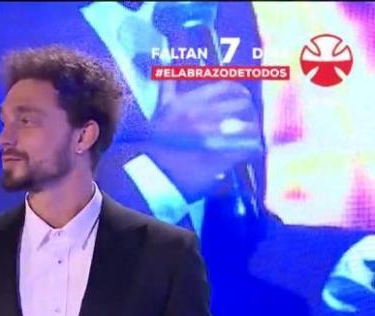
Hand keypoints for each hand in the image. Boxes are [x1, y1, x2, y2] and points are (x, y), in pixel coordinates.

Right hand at [141, 80, 263, 201]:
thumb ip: (168, 85)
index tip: (241, 102)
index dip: (240, 94)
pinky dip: (252, 149)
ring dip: (253, 131)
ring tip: (251, 138)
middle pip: (243, 105)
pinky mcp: (220, 157)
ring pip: (249, 126)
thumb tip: (166, 57)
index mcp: (189, 103)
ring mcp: (212, 136)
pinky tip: (250, 152)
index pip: (228, 88)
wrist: (148, 173)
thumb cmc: (153, 143)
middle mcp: (202, 116)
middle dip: (250, 113)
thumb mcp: (160, 110)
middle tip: (248, 122)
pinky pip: (247, 148)